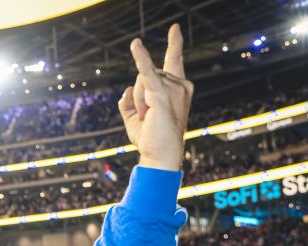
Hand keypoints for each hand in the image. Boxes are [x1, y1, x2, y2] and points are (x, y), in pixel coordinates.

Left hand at [118, 23, 193, 171]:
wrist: (160, 155)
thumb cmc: (151, 139)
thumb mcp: (134, 118)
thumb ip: (128, 101)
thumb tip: (126, 89)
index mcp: (177, 88)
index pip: (174, 60)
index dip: (174, 44)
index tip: (175, 29)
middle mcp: (180, 85)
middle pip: (147, 74)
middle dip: (139, 95)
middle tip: (148, 117)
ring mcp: (174, 89)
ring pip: (142, 80)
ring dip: (138, 101)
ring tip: (149, 117)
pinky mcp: (162, 94)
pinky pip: (147, 73)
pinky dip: (140, 59)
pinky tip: (135, 45)